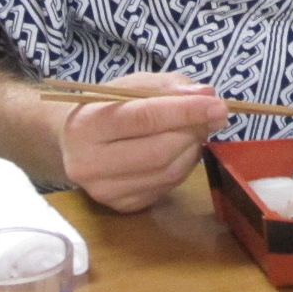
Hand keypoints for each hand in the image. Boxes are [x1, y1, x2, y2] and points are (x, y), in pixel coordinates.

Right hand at [56, 71, 229, 211]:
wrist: (73, 141)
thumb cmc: (107, 106)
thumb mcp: (132, 84)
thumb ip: (169, 86)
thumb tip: (206, 96)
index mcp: (87, 124)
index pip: (144, 118)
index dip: (185, 111)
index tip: (218, 105)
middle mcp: (89, 164)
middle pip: (159, 152)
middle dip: (195, 131)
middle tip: (214, 116)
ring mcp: (104, 191)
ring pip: (168, 173)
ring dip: (193, 149)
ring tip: (195, 130)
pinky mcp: (120, 207)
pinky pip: (166, 188)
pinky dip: (183, 167)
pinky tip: (180, 150)